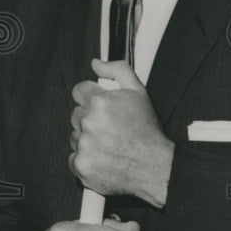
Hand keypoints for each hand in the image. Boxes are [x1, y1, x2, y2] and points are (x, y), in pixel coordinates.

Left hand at [70, 58, 173, 205]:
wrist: (156, 167)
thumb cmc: (148, 131)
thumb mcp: (139, 92)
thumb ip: (117, 70)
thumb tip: (96, 63)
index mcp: (99, 101)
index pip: (79, 91)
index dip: (91, 98)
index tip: (101, 107)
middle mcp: (88, 122)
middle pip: (76, 114)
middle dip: (89, 119)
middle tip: (110, 128)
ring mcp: (84, 145)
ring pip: (75, 136)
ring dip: (87, 139)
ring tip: (109, 144)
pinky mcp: (81, 166)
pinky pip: (74, 158)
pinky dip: (86, 159)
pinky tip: (103, 158)